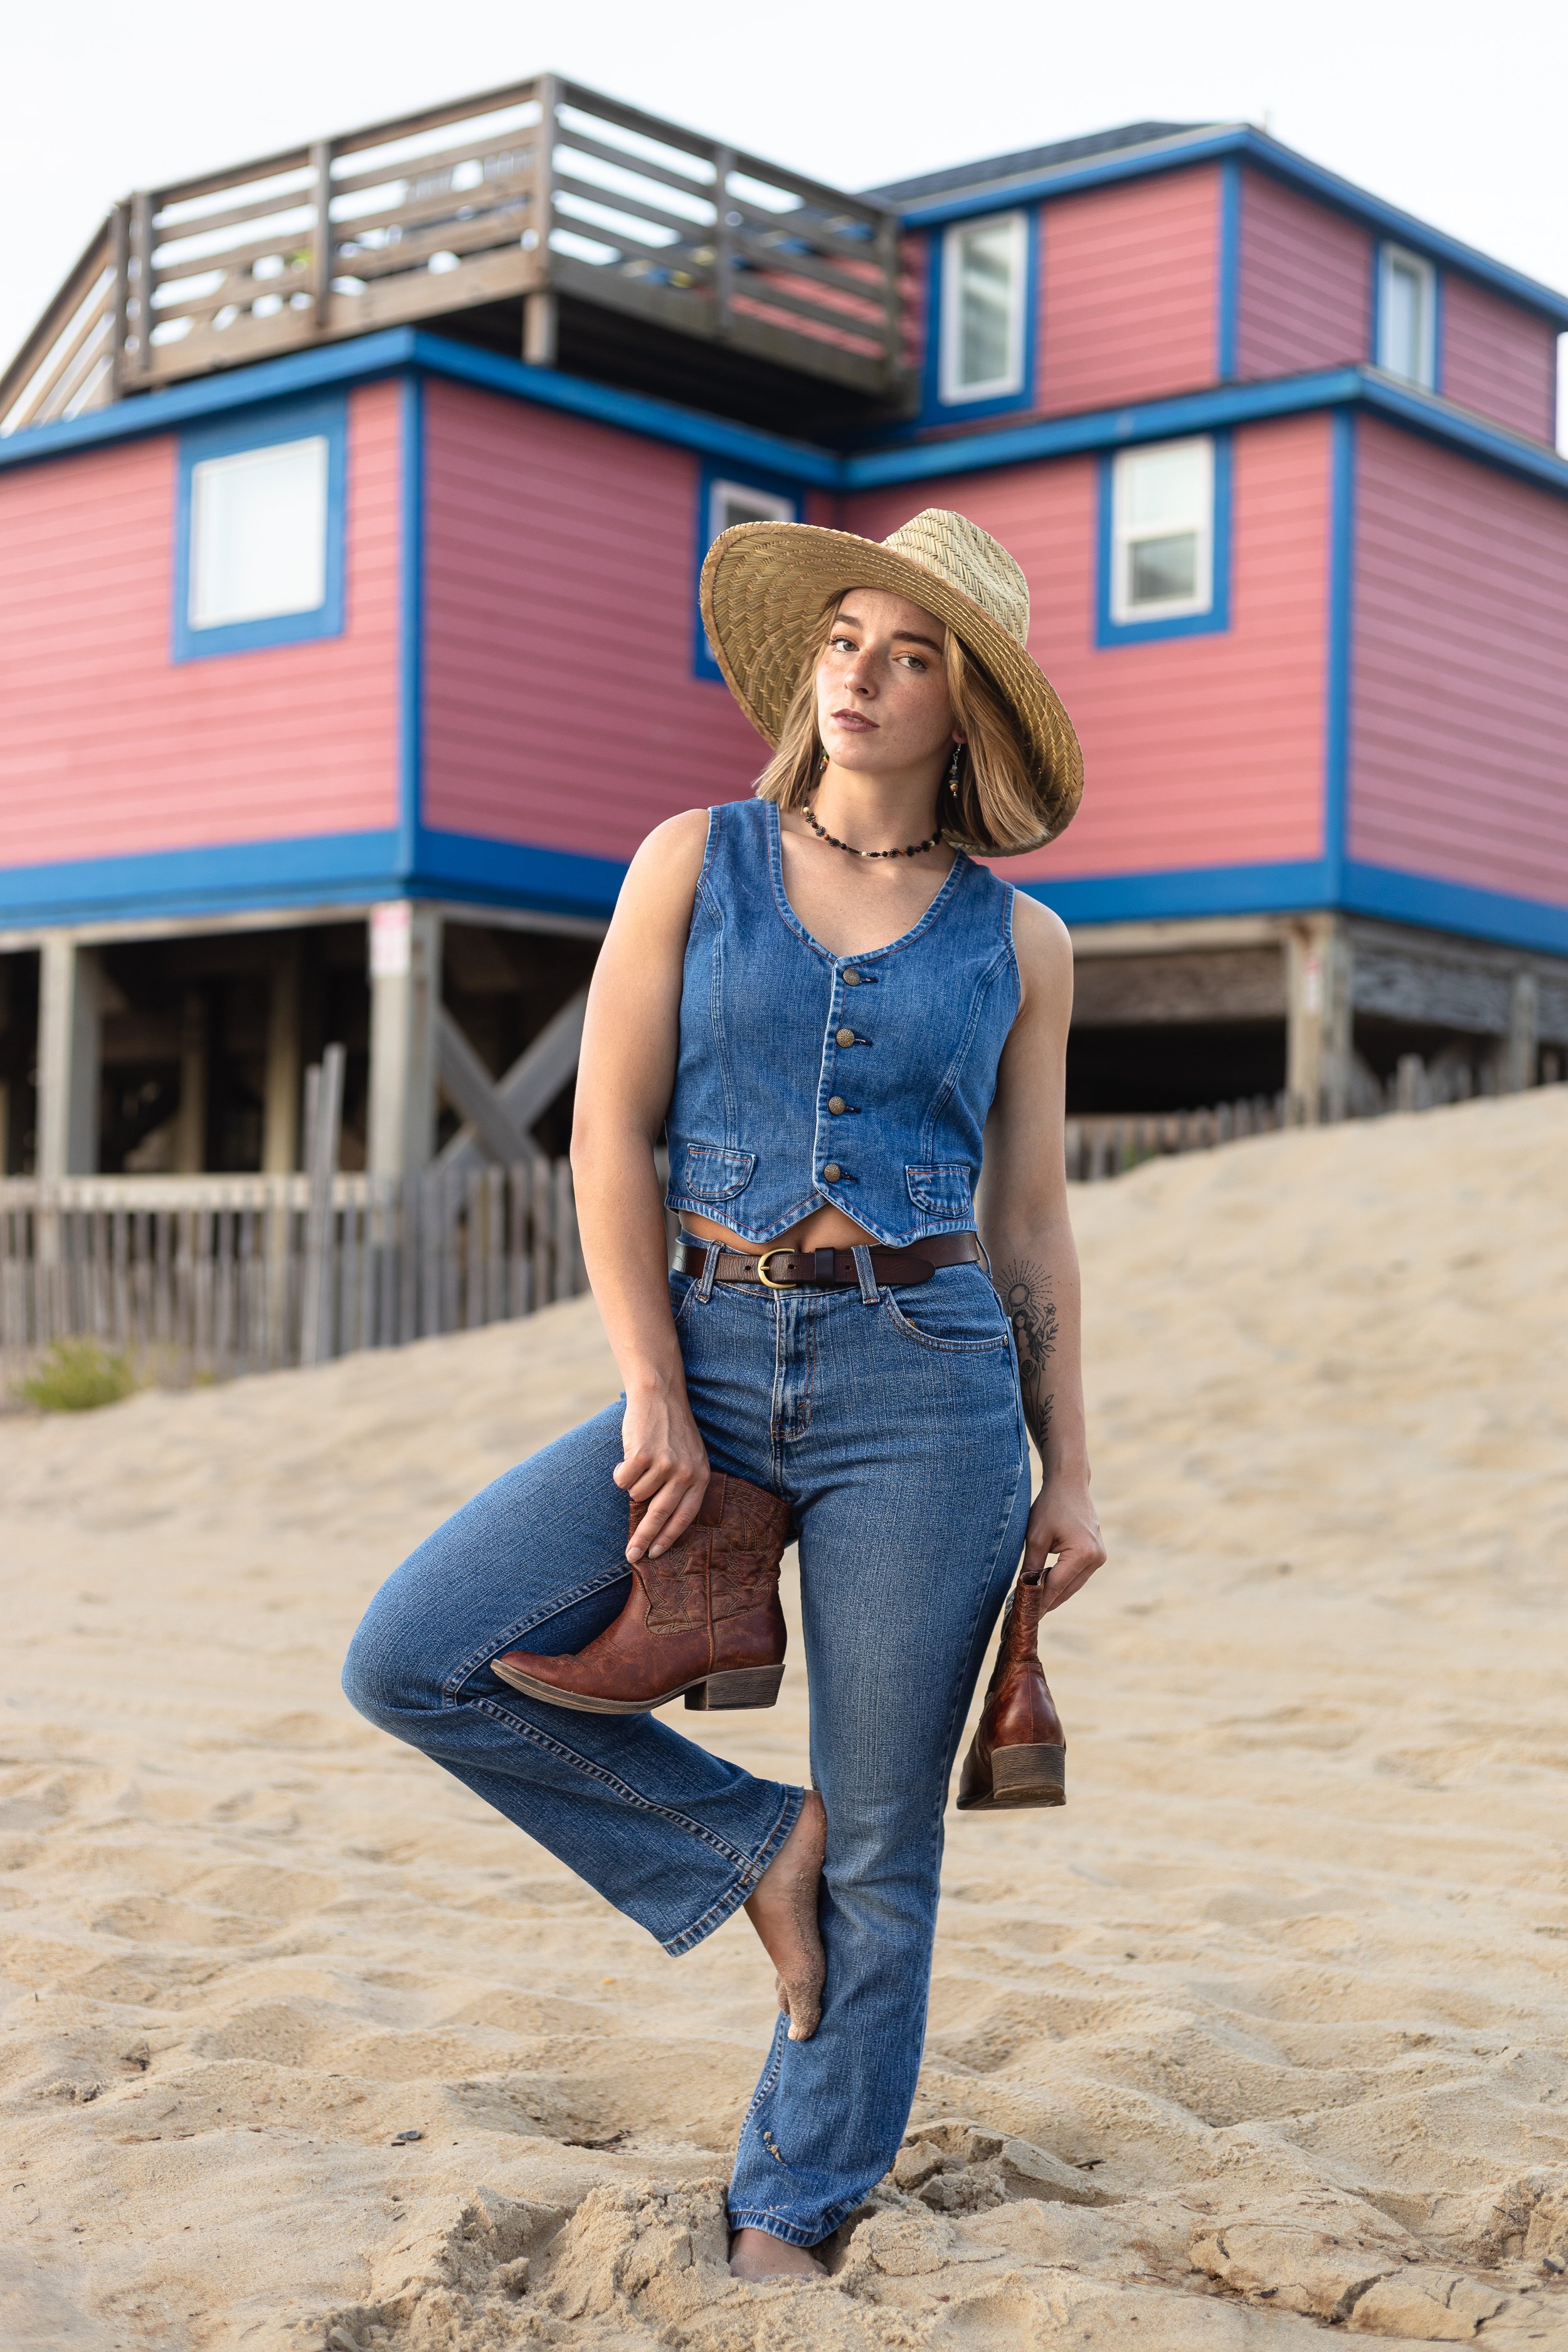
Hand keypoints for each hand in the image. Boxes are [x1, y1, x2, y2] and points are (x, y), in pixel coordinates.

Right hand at [614, 1382, 709, 1563]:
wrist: (659, 1394)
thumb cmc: (671, 1429)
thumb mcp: (689, 1456)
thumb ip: (681, 1485)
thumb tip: (660, 1524)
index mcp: (700, 1476)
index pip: (685, 1517)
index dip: (668, 1538)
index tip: (655, 1554)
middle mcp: (685, 1473)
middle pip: (660, 1516)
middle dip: (643, 1539)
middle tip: (632, 1556)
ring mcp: (664, 1464)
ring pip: (636, 1495)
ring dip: (632, 1483)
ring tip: (639, 1463)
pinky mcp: (643, 1456)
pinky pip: (623, 1480)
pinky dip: (620, 1472)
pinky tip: (629, 1455)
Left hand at [1022, 1476, 1104, 1610]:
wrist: (1070, 1484)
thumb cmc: (1051, 1506)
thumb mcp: (1035, 1537)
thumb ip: (1030, 1566)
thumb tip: (1023, 1592)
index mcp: (1083, 1554)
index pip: (1056, 1586)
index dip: (1039, 1603)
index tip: (1026, 1617)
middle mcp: (1096, 1558)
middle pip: (1067, 1589)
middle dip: (1047, 1602)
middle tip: (1027, 1615)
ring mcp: (1100, 1557)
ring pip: (1073, 1585)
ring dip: (1055, 1593)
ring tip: (1034, 1604)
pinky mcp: (1097, 1554)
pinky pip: (1077, 1575)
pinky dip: (1062, 1582)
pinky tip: (1046, 1587)